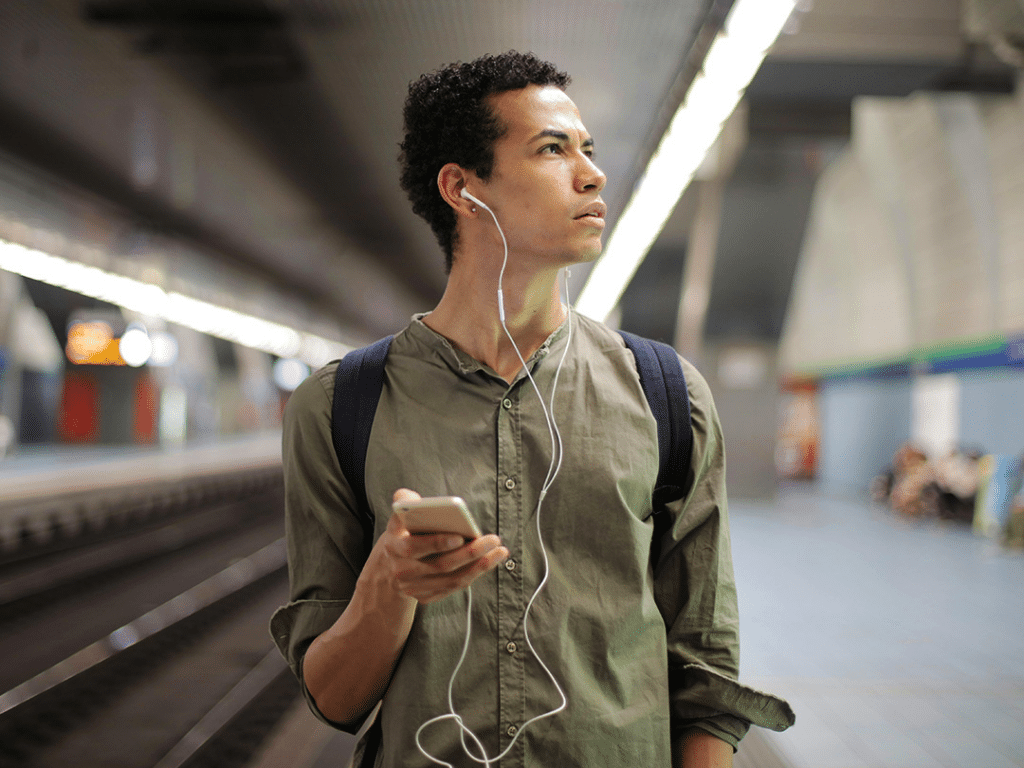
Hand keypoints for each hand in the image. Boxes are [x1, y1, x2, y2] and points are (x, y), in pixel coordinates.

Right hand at [376, 488, 508, 604]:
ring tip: (499, 551)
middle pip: (441, 565)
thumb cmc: (401, 536)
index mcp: (395, 548)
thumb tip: (411, 497)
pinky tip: (489, 561)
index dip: (437, 543)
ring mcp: (415, 587)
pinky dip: (474, 574)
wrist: (388, 568)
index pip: (415, 547)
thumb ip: (404, 502)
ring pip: (452, 579)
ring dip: (479, 566)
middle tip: (492, 540)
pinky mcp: (426, 596)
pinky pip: (454, 587)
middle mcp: (404, 571)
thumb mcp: (397, 519)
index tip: (459, 536)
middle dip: (470, 553)